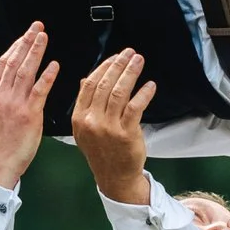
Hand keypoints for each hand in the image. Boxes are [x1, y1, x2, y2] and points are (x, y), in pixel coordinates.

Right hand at [0, 22, 60, 188]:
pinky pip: (39, 91)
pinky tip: (54, 65)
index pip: (3, 63)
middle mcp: (1, 95)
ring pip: (25, 71)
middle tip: (37, 27)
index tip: (25, 35)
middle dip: (26, 41)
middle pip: (15, 61)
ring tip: (44, 37)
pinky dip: (47, 76)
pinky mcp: (29, 114)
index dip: (15, 46)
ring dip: (35, 51)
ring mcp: (14, 104)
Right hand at [69, 49, 153, 205]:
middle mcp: (91, 121)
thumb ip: (86, 104)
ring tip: (139, 61)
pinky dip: (144, 93)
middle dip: (119, 65)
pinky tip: (150, 85)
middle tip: (130, 53)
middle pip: (105, 85)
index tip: (116, 57)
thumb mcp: (85, 128)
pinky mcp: (125, 133)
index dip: (104, 68)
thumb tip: (87, 78)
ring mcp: (108, 128)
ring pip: (120, 92)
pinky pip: (135, 107)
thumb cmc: (102, 150)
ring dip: (131, 73)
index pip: (89, 85)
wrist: (114, 177)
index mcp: (78, 117)